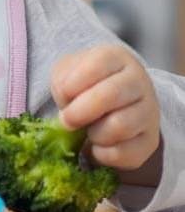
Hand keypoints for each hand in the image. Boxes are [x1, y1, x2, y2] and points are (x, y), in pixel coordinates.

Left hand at [51, 45, 159, 170]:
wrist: (109, 103)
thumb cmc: (83, 84)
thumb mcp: (67, 72)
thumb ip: (62, 81)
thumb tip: (68, 107)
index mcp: (116, 58)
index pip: (97, 64)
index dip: (73, 83)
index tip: (63, 94)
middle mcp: (139, 81)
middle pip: (109, 96)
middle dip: (79, 112)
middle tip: (66, 120)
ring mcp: (149, 111)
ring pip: (119, 126)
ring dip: (94, 133)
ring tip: (88, 130)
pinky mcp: (150, 141)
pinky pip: (124, 153)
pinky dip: (102, 153)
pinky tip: (97, 145)